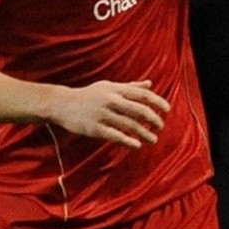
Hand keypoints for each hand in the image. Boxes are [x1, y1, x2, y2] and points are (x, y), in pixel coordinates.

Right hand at [50, 80, 169, 147]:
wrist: (62, 104)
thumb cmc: (88, 95)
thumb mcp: (108, 87)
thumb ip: (130, 87)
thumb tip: (150, 84)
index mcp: (115, 89)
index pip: (142, 94)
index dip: (157, 102)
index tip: (167, 110)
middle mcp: (110, 100)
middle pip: (139, 110)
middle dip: (153, 119)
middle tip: (161, 126)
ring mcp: (102, 114)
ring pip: (129, 125)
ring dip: (144, 133)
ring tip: (153, 139)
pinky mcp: (94, 128)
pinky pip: (115, 135)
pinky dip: (128, 141)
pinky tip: (137, 145)